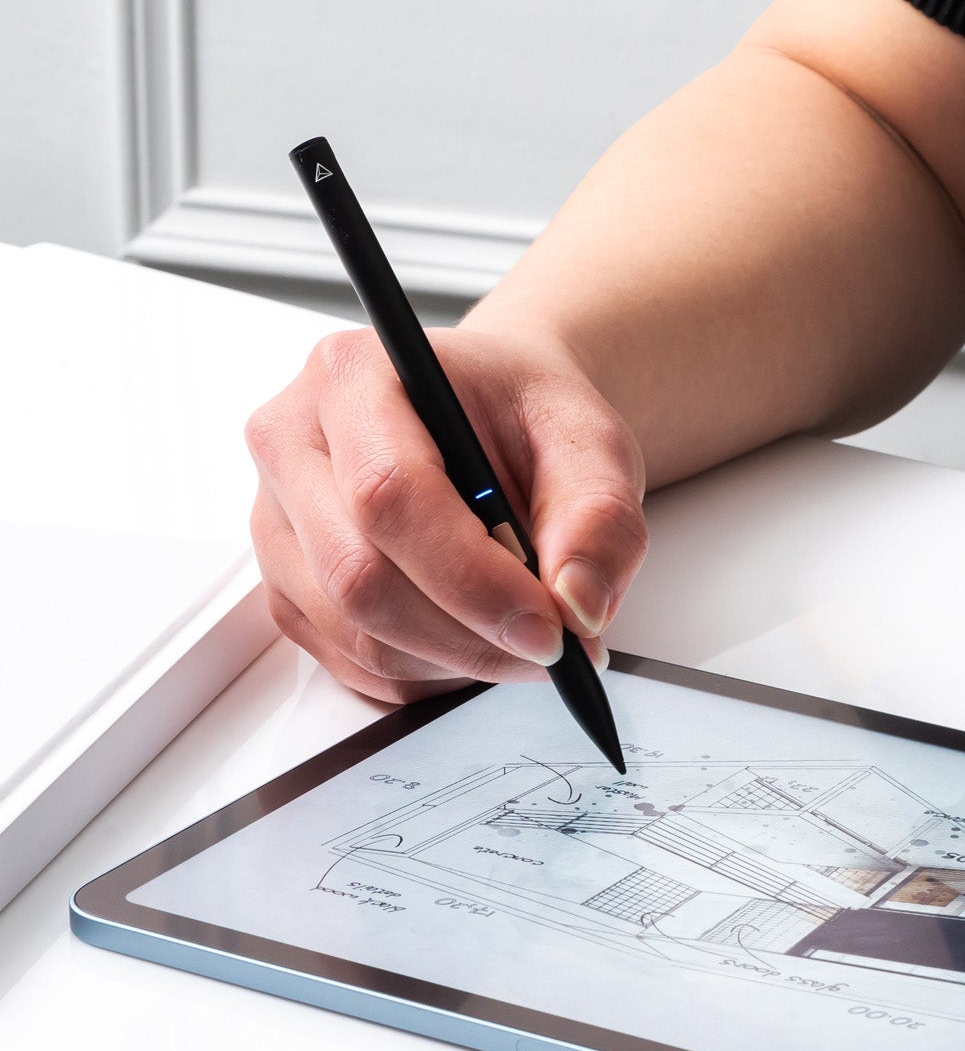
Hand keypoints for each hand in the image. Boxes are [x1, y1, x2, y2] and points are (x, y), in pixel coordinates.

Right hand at [245, 324, 646, 702]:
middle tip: (553, 647)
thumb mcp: (591, 442)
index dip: (472, 578)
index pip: (389, 495)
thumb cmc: (526, 414)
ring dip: (455, 660)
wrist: (497, 416)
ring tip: (525, 635)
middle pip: (358, 576)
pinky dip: (428, 674)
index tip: (549, 625)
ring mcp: (278, 520)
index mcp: (354, 376)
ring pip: (353, 633)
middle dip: (469, 634)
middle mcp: (292, 442)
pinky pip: (349, 662)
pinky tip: (477, 638)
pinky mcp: (286, 584)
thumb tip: (580, 605)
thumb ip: (599, 519)